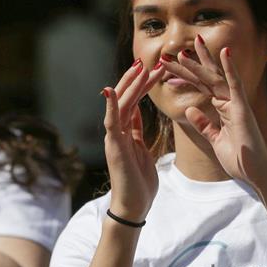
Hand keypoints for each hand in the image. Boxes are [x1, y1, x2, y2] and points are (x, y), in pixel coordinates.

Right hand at [103, 60, 164, 222]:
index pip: (134, 101)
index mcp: (126, 131)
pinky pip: (111, 122)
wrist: (134, 206)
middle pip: (127, 99)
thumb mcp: (142, 149)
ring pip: (121, 105)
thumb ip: (136, 131)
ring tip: (139, 67)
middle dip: (137, 79)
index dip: (143, 85)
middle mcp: (117, 131)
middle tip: (148, 60)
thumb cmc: (140, 182)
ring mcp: (114, 138)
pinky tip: (111, 89)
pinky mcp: (114, 146)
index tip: (156, 70)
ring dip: (130, 85)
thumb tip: (137, 113)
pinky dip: (110, 106)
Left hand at [161, 36, 266, 188]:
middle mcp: (230, 103)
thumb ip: (204, 124)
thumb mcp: (214, 140)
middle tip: (176, 50)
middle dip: (191, 64)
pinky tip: (225, 51)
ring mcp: (236, 104)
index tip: (170, 67)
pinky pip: (235, 85)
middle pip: (207, 78)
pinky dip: (231, 68)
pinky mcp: (242, 109)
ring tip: (187, 48)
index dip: (186, 76)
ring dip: (201, 63)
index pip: (201, 87)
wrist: (255, 173)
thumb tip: (190, 110)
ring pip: (215, 79)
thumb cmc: (239, 159)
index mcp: (223, 109)